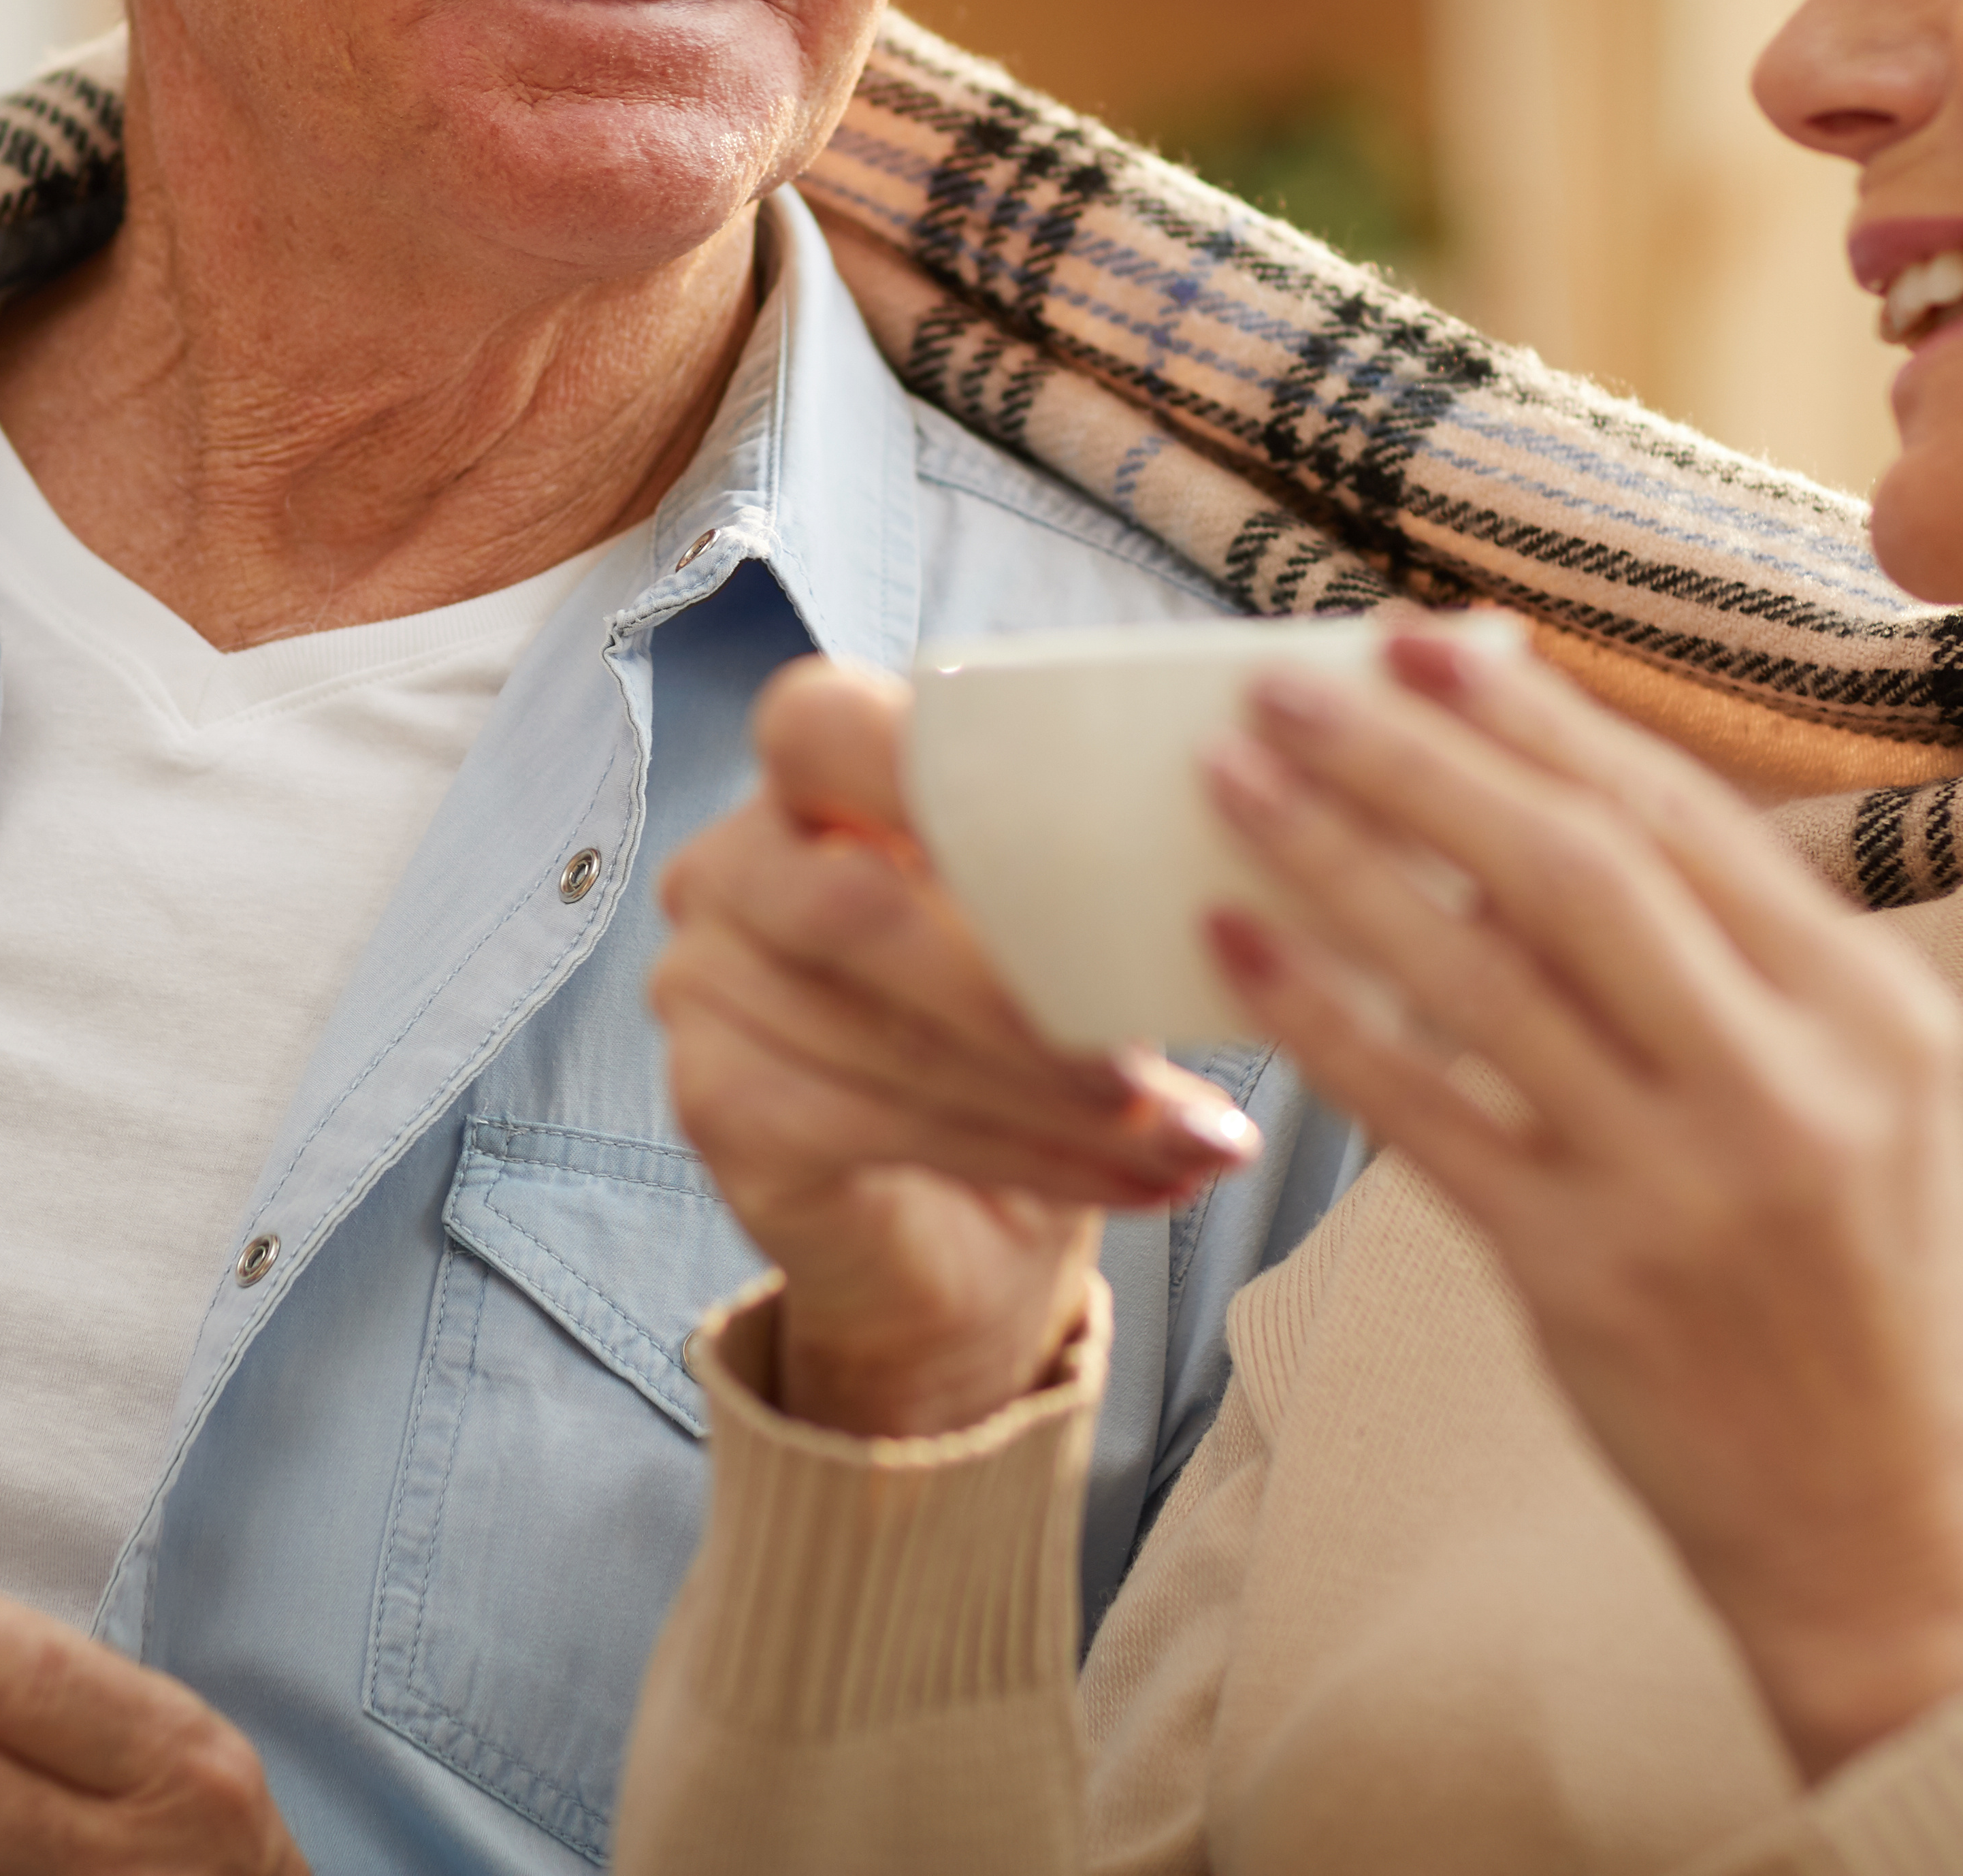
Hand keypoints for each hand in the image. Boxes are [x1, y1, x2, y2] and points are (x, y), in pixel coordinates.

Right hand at [649, 657, 1259, 1439]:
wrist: (962, 1236)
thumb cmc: (1029, 1043)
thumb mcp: (1069, 929)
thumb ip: (1102, 864)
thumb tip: (1258, 853)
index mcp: (812, 781)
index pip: (821, 726)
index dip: (921, 764)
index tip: (1068, 831)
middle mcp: (732, 869)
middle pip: (850, 905)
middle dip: (1013, 993)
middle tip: (1142, 1064)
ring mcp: (704, 987)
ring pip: (881, 1035)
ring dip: (1050, 1103)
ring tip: (1188, 1139)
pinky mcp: (716, 1106)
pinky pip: (869, 1123)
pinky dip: (1026, 1160)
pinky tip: (1139, 1184)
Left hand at [1200, 613, 1962, 1779]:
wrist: (1902, 1533)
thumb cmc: (1873, 1297)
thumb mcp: (1881, 1100)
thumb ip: (1748, 963)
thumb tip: (1562, 799)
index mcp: (1874, 1012)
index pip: (1680, 818)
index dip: (1536, 721)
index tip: (1418, 643)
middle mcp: (1788, 1083)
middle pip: (1571, 869)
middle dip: (1416, 760)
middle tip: (1285, 687)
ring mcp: (1681, 1185)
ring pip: (1477, 976)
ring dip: (1339, 862)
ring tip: (1229, 784)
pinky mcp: (1582, 1277)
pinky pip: (1423, 1114)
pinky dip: (1322, 1018)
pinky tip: (1238, 944)